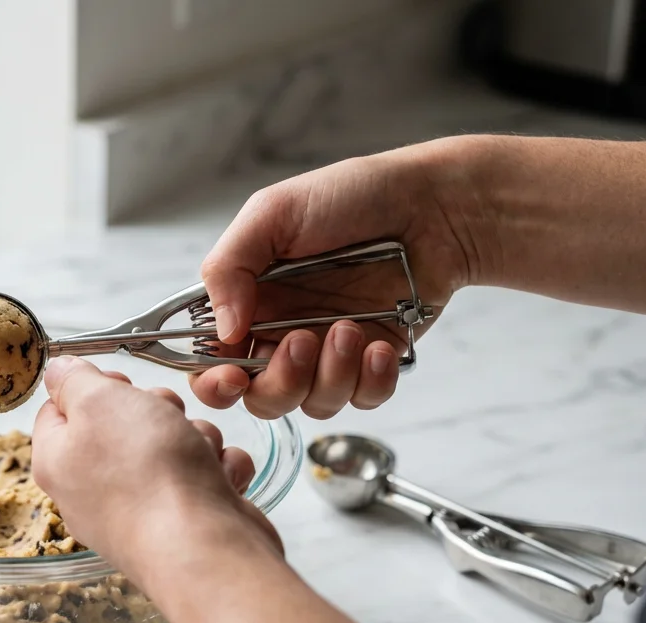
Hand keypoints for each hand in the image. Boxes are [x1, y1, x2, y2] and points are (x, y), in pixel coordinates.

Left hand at [32, 357, 282, 579]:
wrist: (203, 547)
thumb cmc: (146, 473)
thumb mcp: (99, 401)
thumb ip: (74, 379)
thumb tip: (58, 371)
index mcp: (59, 460)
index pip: (60, 408)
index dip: (94, 386)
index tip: (118, 384)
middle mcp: (94, 488)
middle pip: (125, 422)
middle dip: (157, 410)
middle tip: (161, 420)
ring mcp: (142, 508)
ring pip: (173, 444)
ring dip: (196, 438)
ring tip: (198, 455)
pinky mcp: (185, 520)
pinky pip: (205, 475)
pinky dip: (219, 471)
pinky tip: (219, 480)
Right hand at [192, 138, 486, 418]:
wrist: (433, 205)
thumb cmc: (352, 195)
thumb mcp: (274, 212)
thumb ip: (230, 267)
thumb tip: (222, 331)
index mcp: (248, 299)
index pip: (212, 360)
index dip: (214, 381)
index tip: (232, 378)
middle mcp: (282, 332)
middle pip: (260, 397)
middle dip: (280, 382)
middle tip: (303, 341)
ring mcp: (329, 352)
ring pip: (312, 404)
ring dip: (330, 375)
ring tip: (351, 328)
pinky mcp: (372, 363)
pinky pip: (363, 400)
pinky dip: (370, 381)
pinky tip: (381, 346)